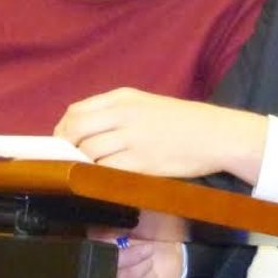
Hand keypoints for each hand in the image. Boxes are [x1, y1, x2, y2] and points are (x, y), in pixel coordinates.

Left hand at [54, 87, 267, 183]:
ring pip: (88, 152)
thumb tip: (82, 130)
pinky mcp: (141, 163)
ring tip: (85, 171)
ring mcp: (132, 139)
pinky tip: (101, 179)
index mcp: (123, 98)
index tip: (62, 142)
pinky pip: (106, 171)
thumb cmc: (182, 122)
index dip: (63, 129)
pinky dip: (97, 176)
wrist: (215, 134)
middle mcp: (124, 115)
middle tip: (66, 160)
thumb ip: (115, 112)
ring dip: (81, 164)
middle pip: (76, 131)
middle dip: (65, 148)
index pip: (76, 111)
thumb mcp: (145, 104)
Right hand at [91, 212, 187, 277]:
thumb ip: (109, 232)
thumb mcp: (126, 228)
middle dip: (141, 268)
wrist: (164, 248)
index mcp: (99, 263)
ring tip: (151, 271)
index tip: (145, 247)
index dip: (128, 258)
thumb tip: (103, 235)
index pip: (106, 265)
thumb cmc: (143, 237)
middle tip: (149, 259)